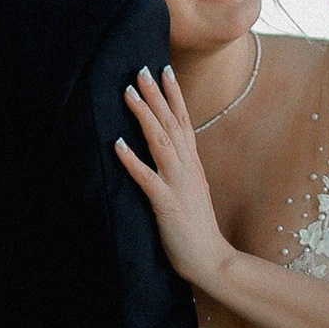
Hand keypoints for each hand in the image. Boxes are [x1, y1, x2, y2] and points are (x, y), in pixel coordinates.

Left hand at [115, 67, 236, 300]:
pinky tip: (116, 144)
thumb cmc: (196, 228)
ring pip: (160, 141)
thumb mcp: (191, 191)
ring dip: (143, 116)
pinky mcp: (167, 204)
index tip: (163, 69)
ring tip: (128, 93)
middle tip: (141, 68)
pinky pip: (146, 178)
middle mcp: (187, 168)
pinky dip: (131, 159)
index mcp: (192, 164)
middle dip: (156, 94)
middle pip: (171, 123)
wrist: (212, 259)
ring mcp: (178, 184)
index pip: (183, 121)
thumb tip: (167, 153)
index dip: (173, 94)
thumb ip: (180, 170)